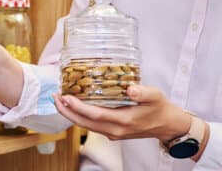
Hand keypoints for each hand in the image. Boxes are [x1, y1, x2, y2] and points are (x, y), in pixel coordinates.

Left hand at [52, 84, 193, 142]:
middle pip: (84, 123)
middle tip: (54, 97)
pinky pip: (91, 125)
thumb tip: (130, 89)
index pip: (94, 115)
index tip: (66, 96)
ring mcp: (112, 132)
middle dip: (66, 111)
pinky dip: (80, 116)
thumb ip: (143, 92)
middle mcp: (115, 129)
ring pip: (86, 125)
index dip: (78, 107)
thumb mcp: (155, 96)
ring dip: (71, 114)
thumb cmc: (160, 108)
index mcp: (123, 121)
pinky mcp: (112, 131)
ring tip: (59, 100)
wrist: (167, 125)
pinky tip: (74, 105)